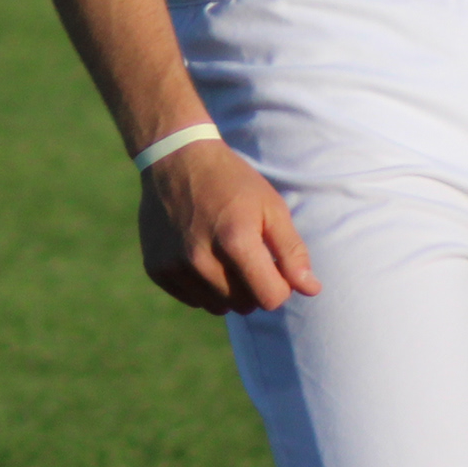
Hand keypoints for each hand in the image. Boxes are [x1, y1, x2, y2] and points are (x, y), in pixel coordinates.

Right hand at [138, 140, 320, 314]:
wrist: (176, 159)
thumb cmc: (231, 182)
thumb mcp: (271, 207)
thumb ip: (292, 251)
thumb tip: (311, 290)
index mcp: (235, 241)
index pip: (271, 298)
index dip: (281, 286)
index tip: (274, 265)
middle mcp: (201, 259)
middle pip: (245, 306)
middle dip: (254, 288)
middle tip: (249, 255)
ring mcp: (175, 266)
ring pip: (218, 307)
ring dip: (228, 290)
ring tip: (224, 255)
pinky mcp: (157, 269)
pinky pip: (193, 300)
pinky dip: (203, 287)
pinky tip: (202, 255)